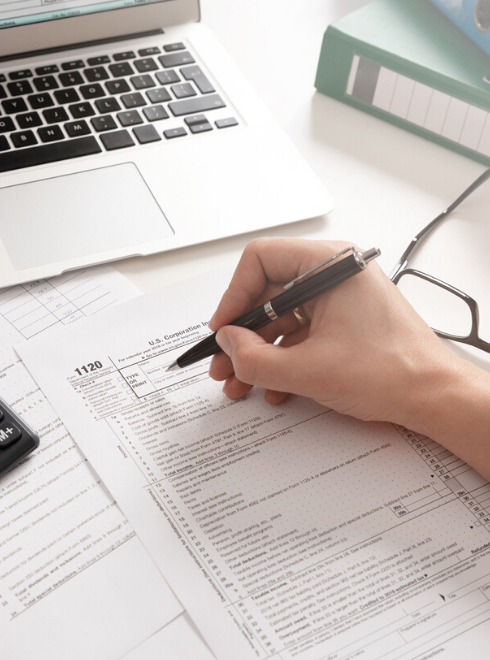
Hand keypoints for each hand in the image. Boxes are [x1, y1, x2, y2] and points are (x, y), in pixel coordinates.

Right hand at [208, 238, 470, 426]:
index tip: (223, 328)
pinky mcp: (342, 321)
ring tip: (241, 382)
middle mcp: (333, 274)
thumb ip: (255, 358)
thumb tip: (227, 344)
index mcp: (329, 265)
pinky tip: (271, 386)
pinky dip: (280, 358)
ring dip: (257, 352)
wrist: (436, 399)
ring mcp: (338, 298)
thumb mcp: (309, 369)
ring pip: (280, 317)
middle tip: (224, 362)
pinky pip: (298, 332)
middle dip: (242, 334)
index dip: (234, 295)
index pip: (260, 260)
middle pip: (267, 293)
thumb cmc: (395, 372)